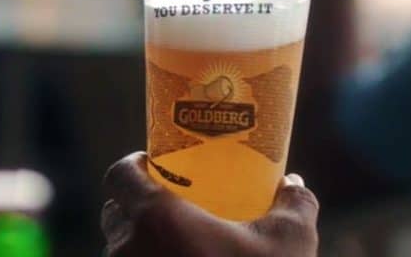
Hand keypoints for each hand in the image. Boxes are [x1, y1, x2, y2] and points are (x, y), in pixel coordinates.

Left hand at [102, 152, 319, 256]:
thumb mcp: (290, 241)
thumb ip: (295, 202)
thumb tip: (293, 183)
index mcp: (156, 218)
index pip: (120, 176)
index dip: (133, 164)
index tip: (155, 163)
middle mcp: (127, 251)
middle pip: (116, 214)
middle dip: (137, 206)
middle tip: (173, 204)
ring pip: (121, 253)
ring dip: (141, 245)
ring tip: (178, 247)